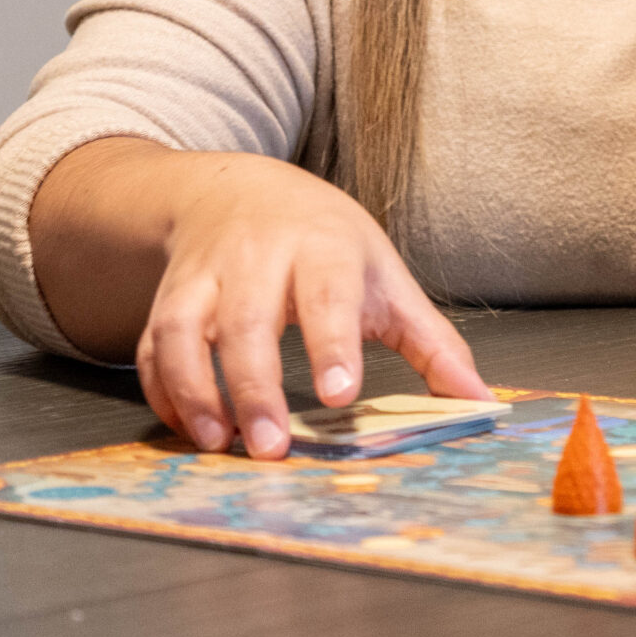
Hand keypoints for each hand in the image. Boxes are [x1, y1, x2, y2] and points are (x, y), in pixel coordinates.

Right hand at [137, 157, 489, 460]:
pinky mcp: (168, 298)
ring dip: (195, 391)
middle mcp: (257, 257)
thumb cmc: (325, 240)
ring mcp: (205, 276)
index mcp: (322, 248)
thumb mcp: (385, 277)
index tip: (340, 394)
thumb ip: (432, 344)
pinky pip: (154, 345)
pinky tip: (188, 427)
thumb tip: (481, 403)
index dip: (331, 342)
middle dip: (255, 387)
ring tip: (218, 443)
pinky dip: (163, 390)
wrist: (237, 189)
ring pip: (185, 331)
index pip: (327, 293)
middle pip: (247, 321)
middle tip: (270, 447)